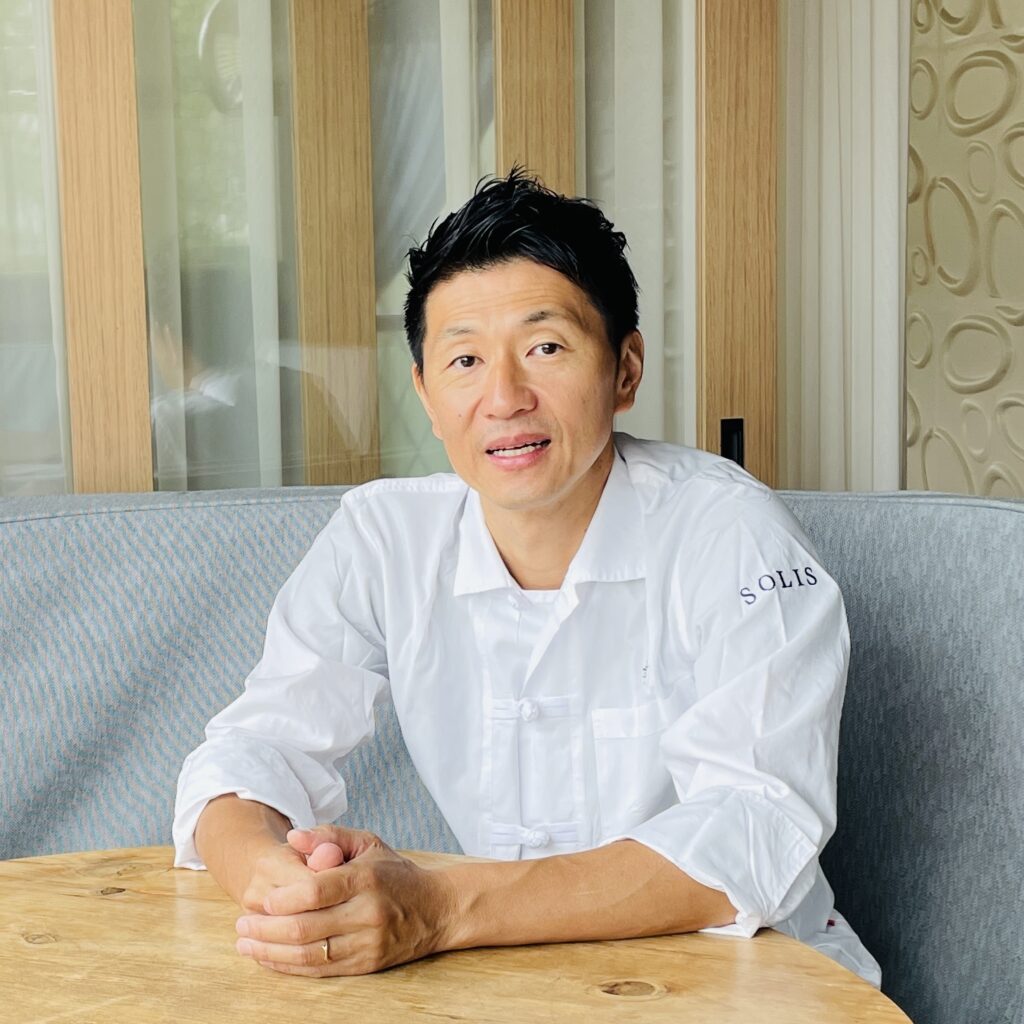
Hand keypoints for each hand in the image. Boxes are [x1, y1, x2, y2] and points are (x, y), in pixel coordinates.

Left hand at [234, 826, 459, 976]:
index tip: (260, 902)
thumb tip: (293, 837)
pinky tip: (270, 960)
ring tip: (246, 946)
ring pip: (309, 954)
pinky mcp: (367, 965)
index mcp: (365, 879)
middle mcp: (367, 913)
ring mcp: (367, 943)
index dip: (283, 899)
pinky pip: (321, 971)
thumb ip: (330, 836)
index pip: (316, 891)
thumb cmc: (395, 873)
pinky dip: (290, 967)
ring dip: (270, 953)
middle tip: (240, 927)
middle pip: (305, 927)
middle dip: (265, 930)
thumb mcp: (368, 843)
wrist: (437, 909)